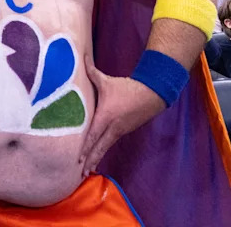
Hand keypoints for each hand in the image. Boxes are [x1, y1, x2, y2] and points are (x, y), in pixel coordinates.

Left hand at [79, 55, 165, 175]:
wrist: (152, 94)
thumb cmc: (127, 87)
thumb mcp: (107, 80)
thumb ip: (90, 71)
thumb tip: (80, 57)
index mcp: (106, 117)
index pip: (93, 135)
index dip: (85, 148)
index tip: (78, 159)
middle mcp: (112, 127)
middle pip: (99, 147)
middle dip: (89, 160)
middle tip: (79, 173)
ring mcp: (119, 131)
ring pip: (105, 147)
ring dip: (96, 158)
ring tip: (87, 170)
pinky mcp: (123, 131)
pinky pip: (110, 143)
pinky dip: (103, 151)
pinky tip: (97, 157)